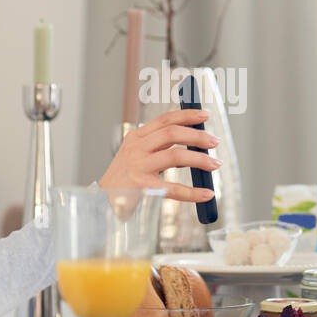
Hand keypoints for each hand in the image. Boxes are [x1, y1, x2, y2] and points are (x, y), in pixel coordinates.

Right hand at [98, 108, 219, 202]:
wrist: (102, 200)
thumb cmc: (125, 179)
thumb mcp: (137, 156)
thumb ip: (159, 148)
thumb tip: (194, 146)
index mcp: (136, 137)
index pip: (164, 119)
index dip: (186, 115)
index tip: (204, 115)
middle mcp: (136, 148)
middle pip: (172, 133)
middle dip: (197, 136)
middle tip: (214, 142)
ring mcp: (138, 167)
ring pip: (175, 155)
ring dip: (199, 159)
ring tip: (214, 164)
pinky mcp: (142, 187)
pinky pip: (173, 188)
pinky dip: (193, 192)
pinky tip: (205, 194)